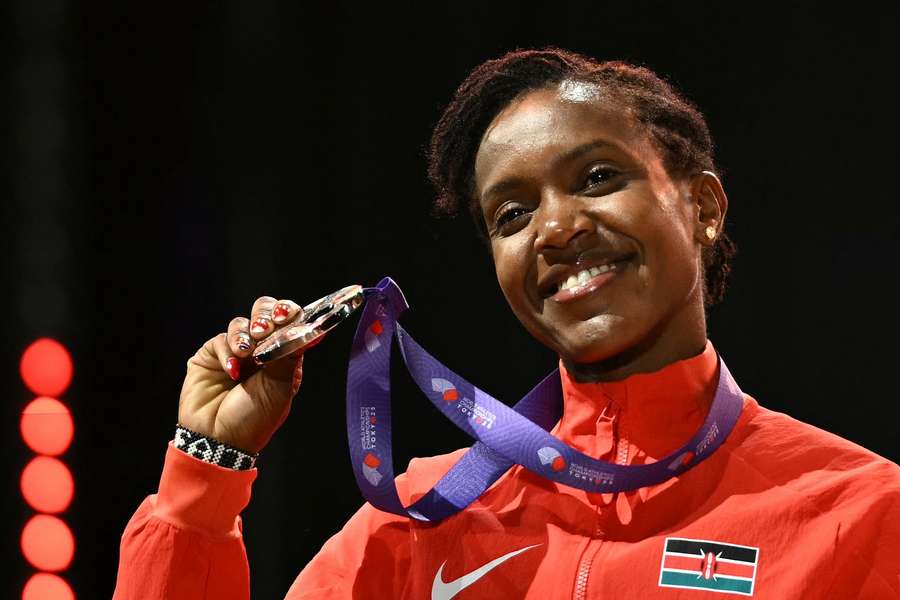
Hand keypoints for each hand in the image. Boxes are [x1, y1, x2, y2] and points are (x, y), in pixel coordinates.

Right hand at [178, 296, 312, 453]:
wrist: (220, 440)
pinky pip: (220, 339)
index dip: (289, 313)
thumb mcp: (281, 386)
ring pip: (241, 322)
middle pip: (264, 311)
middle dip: (265, 315)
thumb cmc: (255, 419)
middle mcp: (260, 350)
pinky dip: (227, 351)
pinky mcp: (211, 356)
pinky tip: (231, 371)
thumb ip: (291, 353)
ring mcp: (236, 352)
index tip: (286, 316)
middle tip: (264, 330)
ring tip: (246, 353)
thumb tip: (312, 330)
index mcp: (284, 356)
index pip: (289, 322)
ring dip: (245, 334)